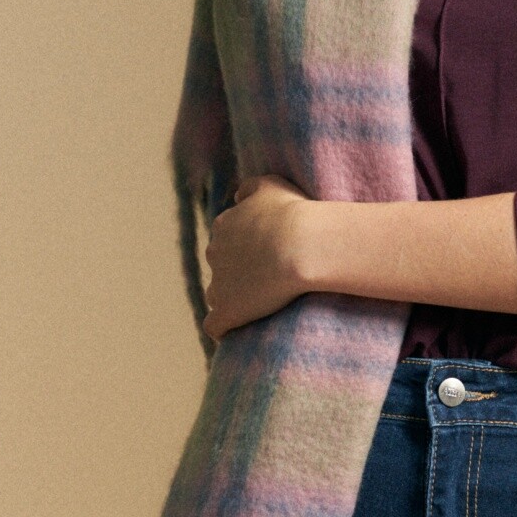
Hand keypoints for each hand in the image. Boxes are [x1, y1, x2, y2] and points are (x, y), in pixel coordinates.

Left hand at [202, 173, 313, 341]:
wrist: (301, 245)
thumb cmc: (293, 214)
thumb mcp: (272, 185)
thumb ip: (250, 188)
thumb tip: (237, 196)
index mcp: (224, 225)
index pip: (227, 242)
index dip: (246, 252)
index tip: (268, 259)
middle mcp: (214, 253)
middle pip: (221, 268)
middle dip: (238, 276)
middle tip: (270, 281)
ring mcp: (218, 283)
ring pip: (218, 296)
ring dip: (233, 301)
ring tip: (260, 308)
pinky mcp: (227, 311)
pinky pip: (215, 326)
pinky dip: (224, 328)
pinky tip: (237, 331)